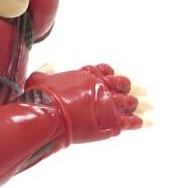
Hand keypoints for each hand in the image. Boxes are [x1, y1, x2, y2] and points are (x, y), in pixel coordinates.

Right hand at [26, 63, 151, 143]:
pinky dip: (139, 121)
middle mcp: (101, 86)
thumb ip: (47, 70)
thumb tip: (50, 65)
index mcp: (86, 74)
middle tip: (142, 91)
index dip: (113, 75)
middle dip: (132, 88)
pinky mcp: (111, 122)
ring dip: (138, 104)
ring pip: (130, 102)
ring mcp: (108, 104)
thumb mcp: (39, 78)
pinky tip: (145, 121)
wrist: (49, 116)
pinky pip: (131, 121)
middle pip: (123, 84)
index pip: (107, 70)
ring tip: (148, 106)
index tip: (118, 80)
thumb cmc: (41, 98)